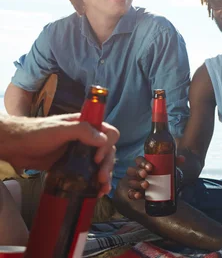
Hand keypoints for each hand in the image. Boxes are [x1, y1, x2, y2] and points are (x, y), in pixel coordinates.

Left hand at [3, 113, 118, 196]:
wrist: (15, 146)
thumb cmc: (36, 133)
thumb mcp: (59, 129)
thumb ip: (82, 131)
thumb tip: (104, 140)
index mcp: (86, 127)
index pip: (108, 133)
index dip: (107, 146)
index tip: (96, 158)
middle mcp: (86, 139)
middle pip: (107, 152)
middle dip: (107, 165)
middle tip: (101, 178)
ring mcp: (79, 154)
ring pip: (99, 165)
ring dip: (104, 176)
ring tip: (102, 190)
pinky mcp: (71, 167)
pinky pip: (88, 175)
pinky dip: (94, 183)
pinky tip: (96, 192)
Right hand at [125, 155, 184, 199]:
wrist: (161, 190)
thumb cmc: (162, 175)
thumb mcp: (168, 169)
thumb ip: (174, 162)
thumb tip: (182, 159)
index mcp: (143, 165)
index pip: (139, 160)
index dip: (143, 163)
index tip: (150, 167)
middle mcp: (136, 173)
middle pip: (132, 170)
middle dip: (138, 172)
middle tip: (146, 175)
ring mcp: (134, 183)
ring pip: (131, 181)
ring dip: (137, 183)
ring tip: (146, 185)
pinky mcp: (133, 192)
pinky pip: (130, 193)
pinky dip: (133, 194)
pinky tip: (138, 195)